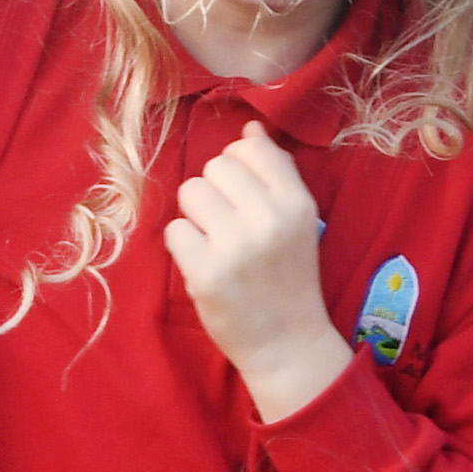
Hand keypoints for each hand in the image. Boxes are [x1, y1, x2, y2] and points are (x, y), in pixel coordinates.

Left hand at [164, 125, 346, 421]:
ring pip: (190, 192)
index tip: (243, 194)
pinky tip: (204, 263)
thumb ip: (276, 172)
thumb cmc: (288, 277)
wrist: (287, 343)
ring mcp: (235, 247)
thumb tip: (250, 128)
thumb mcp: (298, 220)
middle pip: (214, 166)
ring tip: (217, 243)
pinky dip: (183, 245)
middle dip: (214, 191)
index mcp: (297, 202)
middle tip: (228, 225)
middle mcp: (268, 219)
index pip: (250, 148)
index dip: (238, 165)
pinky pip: (174, 230)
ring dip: (196, 215)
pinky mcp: (206, 273)